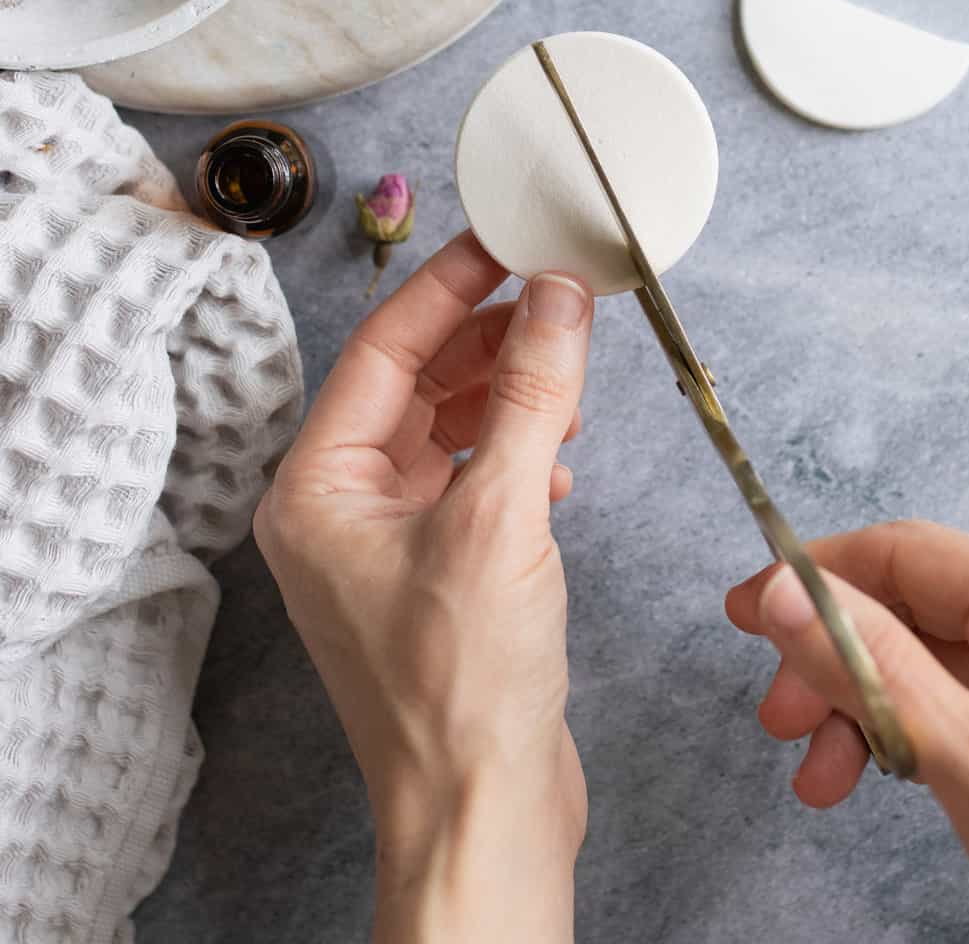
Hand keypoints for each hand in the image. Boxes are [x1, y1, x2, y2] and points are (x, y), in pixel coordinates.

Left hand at [254, 233, 593, 943]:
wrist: (483, 813)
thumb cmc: (463, 691)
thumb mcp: (502, 518)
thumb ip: (530, 396)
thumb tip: (557, 299)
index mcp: (315, 488)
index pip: (382, 350)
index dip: (448, 288)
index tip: (504, 241)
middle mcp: (337, 509)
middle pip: (413, 383)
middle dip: (487, 340)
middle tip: (555, 297)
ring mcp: (384, 542)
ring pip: (444, 428)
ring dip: (507, 396)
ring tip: (566, 375)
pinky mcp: (433, 571)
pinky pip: (469, 478)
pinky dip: (514, 455)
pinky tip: (557, 464)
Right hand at [726, 521, 968, 917]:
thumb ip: (877, 669)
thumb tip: (782, 593)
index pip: (905, 553)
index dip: (818, 575)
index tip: (746, 610)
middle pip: (908, 610)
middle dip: (831, 662)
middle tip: (778, 720)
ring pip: (922, 664)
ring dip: (854, 711)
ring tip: (817, 778)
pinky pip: (951, 707)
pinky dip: (897, 738)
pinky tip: (866, 780)